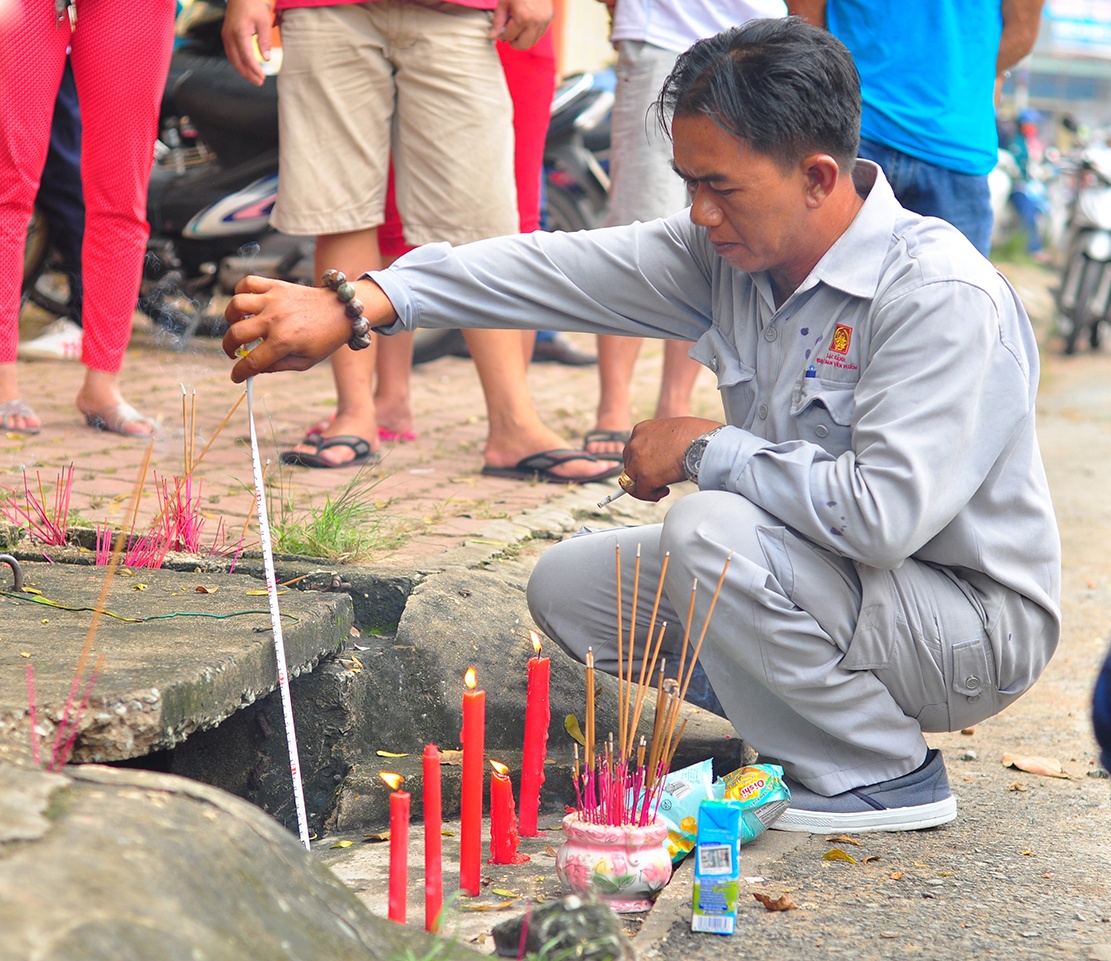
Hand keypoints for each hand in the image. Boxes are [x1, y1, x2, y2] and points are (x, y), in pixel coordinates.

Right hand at [222, 0, 274, 86]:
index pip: (247, 57)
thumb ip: (265, 41)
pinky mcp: (226, 35)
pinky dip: (239, 63)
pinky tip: (247, 68)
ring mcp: (226, 36)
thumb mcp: (264, 22)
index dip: (254, 69)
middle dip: (248, 74)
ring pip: (232, 59)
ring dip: (243, 71)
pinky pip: (231, 54)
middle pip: (237, 61)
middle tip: (259, 82)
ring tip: (254, 78)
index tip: (263, 77)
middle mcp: (229, 36)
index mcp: (239, 33)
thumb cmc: (253, 5)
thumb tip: (266, 59)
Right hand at [222, 274, 393, 382]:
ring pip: (236, 305)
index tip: (236, 376)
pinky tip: (245, 304)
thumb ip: (278, 366)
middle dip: (228, 348)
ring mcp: (274, 300)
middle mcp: (275, 319)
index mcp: (284, 342)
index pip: (251, 362)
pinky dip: (239, 291)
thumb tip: (256, 368)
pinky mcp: (276, 286)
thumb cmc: (325, 338)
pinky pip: (247, 283)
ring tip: (239, 325)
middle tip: (234, 352)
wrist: (342, 311)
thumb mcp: (305, 362)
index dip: (239, 373)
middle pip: (236, 334)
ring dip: (230, 318)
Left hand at [491, 0, 552, 49]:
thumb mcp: (504, 1)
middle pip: (523, 45)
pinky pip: (540, 34)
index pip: (509, 37)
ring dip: (523, 39)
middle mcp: (535, 22)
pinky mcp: (549, 18)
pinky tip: (526, 24)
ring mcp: (544, 21)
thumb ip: (498, 20)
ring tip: (517, 28)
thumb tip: (492, 36)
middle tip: (508, 35)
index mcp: (522, 18)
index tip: (501, 29)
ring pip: (532, 42)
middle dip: (514, 42)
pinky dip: (532, 33)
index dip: (503, 35)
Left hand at [620, 416, 722, 501]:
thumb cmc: (697, 434)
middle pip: (629, 466)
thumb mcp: (672, 431)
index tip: (652, 468)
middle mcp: (635, 444)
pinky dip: (651, 495)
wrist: (704, 441)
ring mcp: (638, 461)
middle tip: (657, 480)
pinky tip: (664, 491)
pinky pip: (642, 492)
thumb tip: (664, 455)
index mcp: (641, 430)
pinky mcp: (645, 477)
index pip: (632, 450)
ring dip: (643, 488)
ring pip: (630, 482)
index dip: (641, 462)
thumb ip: (661, 442)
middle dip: (641, 475)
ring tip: (660, 489)